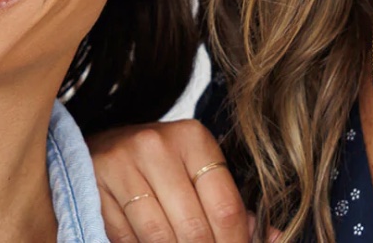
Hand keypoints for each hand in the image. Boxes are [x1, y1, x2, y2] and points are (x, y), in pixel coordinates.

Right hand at [90, 119, 264, 242]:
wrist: (102, 149)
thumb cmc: (161, 164)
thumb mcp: (199, 173)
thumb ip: (233, 207)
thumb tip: (275, 238)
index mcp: (193, 139)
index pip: (225, 208)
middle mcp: (158, 146)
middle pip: (194, 229)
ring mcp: (124, 165)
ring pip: (160, 238)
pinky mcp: (97, 186)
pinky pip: (128, 238)